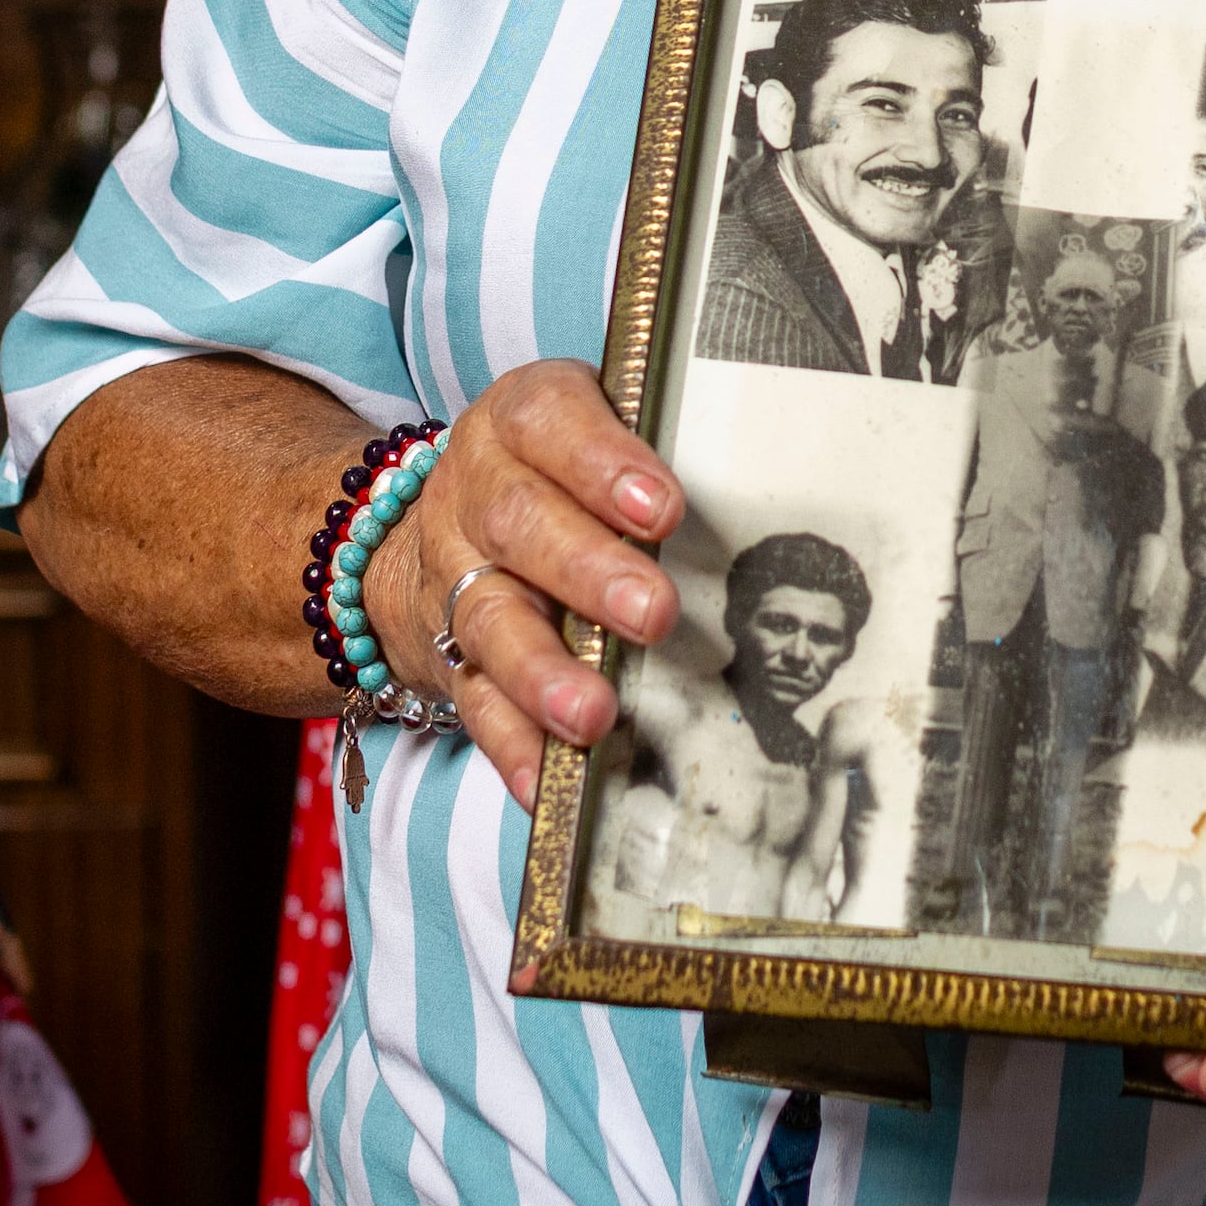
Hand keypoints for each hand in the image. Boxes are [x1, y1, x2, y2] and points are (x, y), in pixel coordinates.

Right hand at [356, 361, 680, 807]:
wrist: (440, 524)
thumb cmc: (551, 467)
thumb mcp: (586, 424)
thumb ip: (651, 440)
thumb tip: (765, 463)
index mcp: (515, 424)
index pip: (549, 422)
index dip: (601, 463)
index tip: (663, 508)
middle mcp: (475, 496)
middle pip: (521, 525)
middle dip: (588, 572)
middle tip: (654, 613)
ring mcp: (456, 578)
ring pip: (490, 620)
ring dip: (543, 672)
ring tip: (593, 714)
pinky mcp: (446, 654)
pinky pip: (473, 702)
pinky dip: (511, 746)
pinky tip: (547, 783)